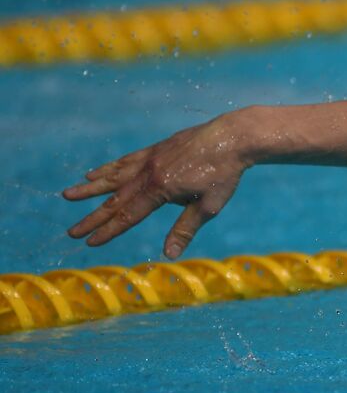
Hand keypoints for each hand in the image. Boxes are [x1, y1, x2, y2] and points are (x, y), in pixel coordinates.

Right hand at [63, 113, 251, 258]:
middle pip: (115, 199)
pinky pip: (125, 161)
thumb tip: (169, 254)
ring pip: (114, 176)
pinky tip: (95, 173)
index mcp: (160, 189)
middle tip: (71, 231)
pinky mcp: (156, 149)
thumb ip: (185, 229)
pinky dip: (108, 169)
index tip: (90, 242)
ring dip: (91, 188)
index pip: (128, 216)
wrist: (232, 137)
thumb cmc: (224, 175)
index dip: (109, 231)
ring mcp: (150, 159)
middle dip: (93, 217)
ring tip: (69, 195)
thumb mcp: (208, 206)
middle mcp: (149, 173)